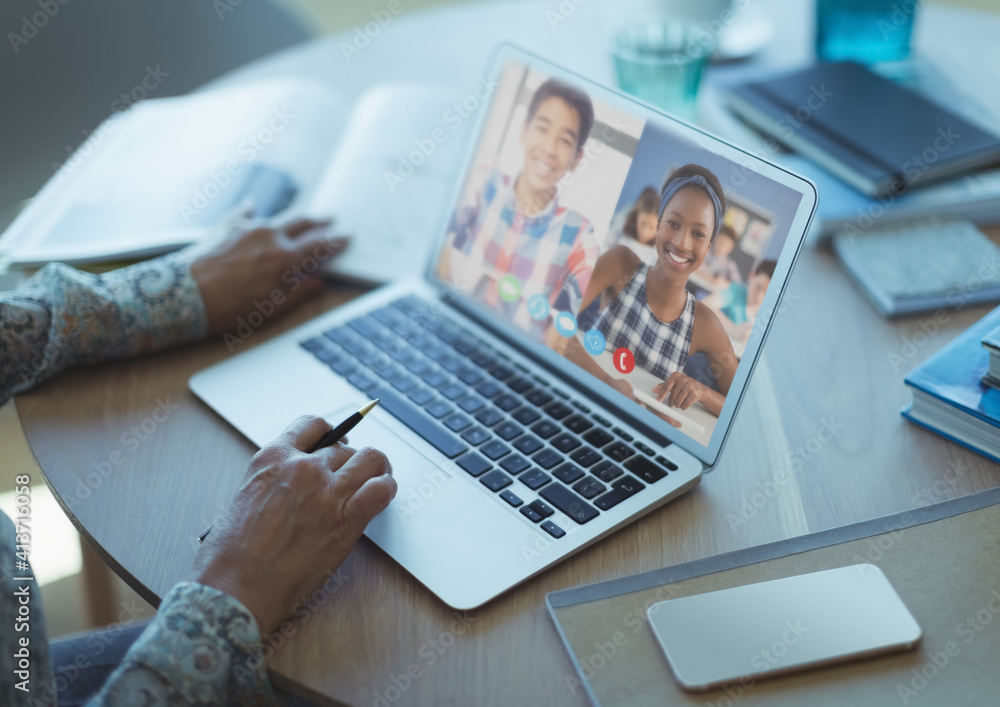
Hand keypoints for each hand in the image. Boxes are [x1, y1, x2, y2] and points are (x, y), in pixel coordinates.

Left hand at [190, 216, 348, 334]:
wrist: (183, 294)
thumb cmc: (227, 307)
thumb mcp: (271, 309)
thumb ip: (299, 293)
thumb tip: (318, 282)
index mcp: (285, 258)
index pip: (320, 246)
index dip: (337, 241)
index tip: (347, 237)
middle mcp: (270, 236)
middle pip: (303, 222)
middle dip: (320, 220)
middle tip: (331, 218)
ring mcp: (248, 227)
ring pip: (278, 218)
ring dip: (291, 219)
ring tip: (300, 218)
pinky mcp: (227, 226)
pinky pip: (245, 213)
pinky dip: (253, 211)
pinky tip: (253, 206)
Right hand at [193, 416, 396, 634]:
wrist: (236, 588)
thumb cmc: (232, 553)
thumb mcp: (247, 495)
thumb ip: (277, 479)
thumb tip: (299, 479)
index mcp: (272, 457)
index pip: (313, 425)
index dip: (330, 434)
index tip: (336, 443)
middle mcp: (303, 467)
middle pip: (344, 448)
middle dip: (349, 462)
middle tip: (351, 478)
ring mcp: (327, 491)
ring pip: (370, 459)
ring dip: (376, 469)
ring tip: (376, 480)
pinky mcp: (346, 519)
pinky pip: (382, 489)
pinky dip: (387, 488)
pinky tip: (381, 495)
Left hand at [654, 372, 706, 410]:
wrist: (699, 388)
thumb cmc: (683, 385)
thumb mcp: (673, 383)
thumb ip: (663, 386)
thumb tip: (654, 390)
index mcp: (676, 375)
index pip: (666, 387)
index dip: (661, 395)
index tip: (658, 401)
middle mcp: (683, 379)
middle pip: (672, 397)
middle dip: (672, 402)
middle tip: (674, 401)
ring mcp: (690, 386)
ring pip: (678, 403)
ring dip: (677, 405)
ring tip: (680, 401)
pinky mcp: (695, 394)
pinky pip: (684, 405)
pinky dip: (683, 407)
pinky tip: (685, 403)